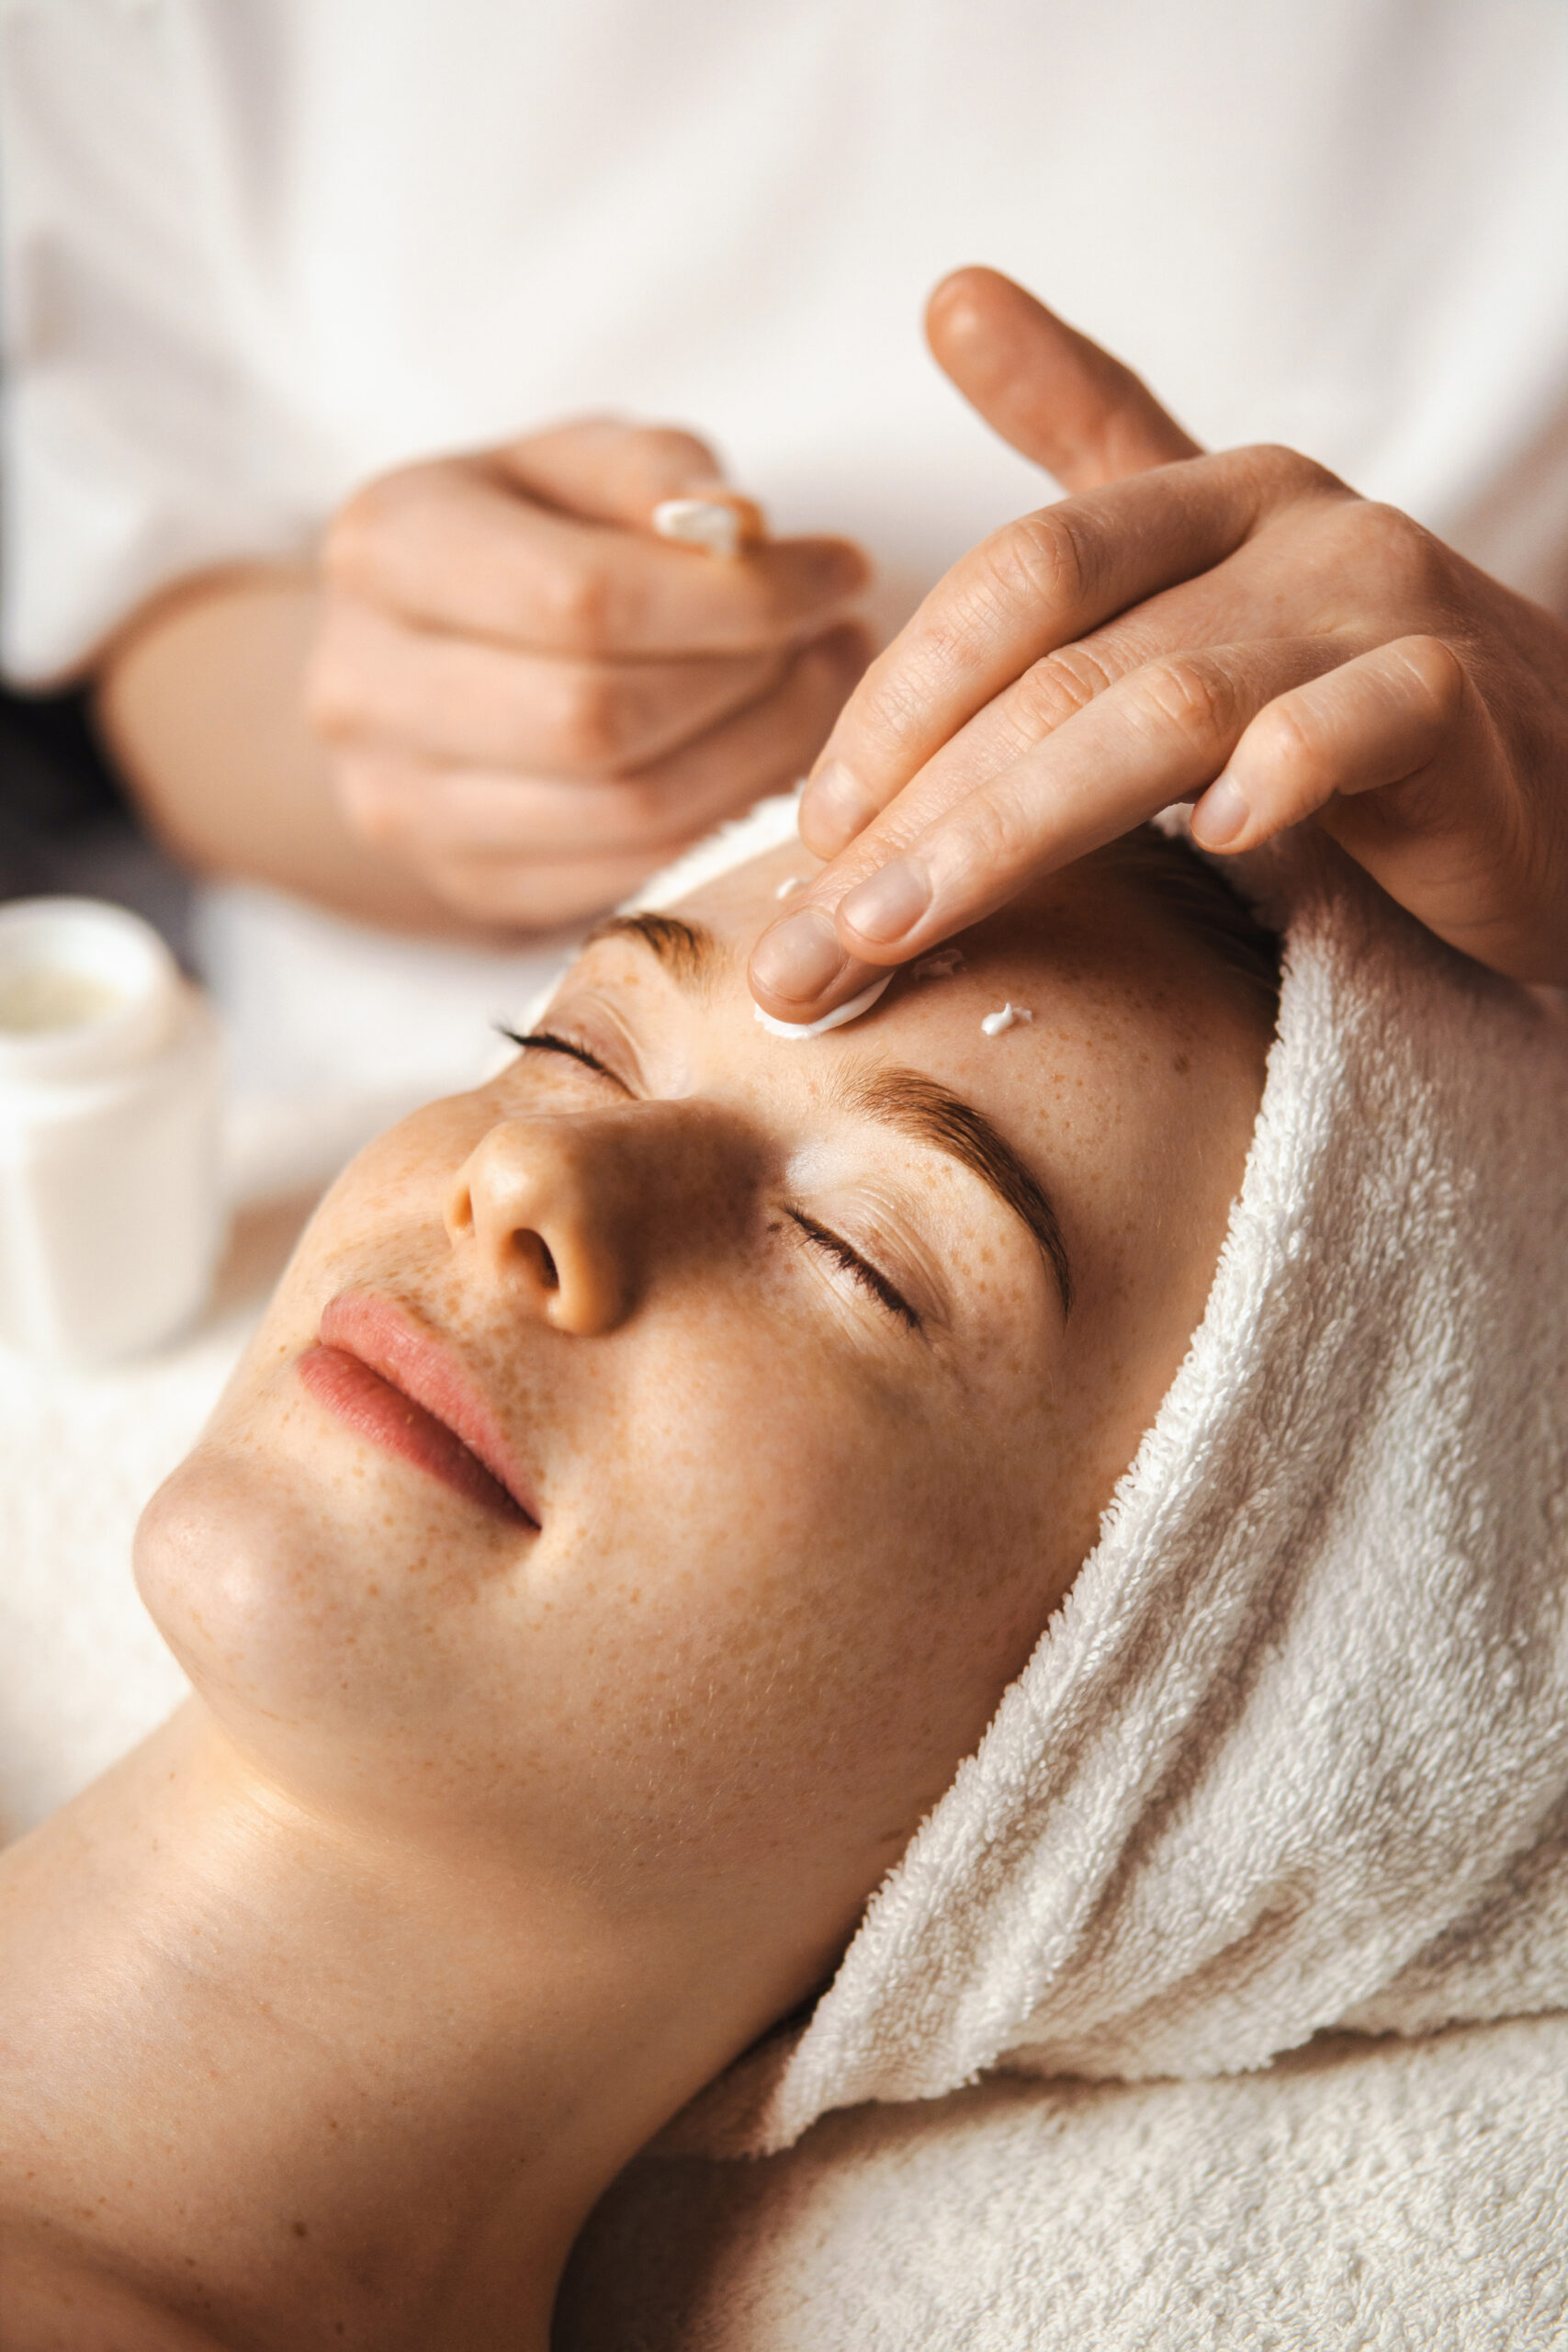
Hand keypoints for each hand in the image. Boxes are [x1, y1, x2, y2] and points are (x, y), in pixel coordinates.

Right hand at [309, 418, 871, 926]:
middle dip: (750, 681)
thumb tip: (736, 527)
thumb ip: (650, 472)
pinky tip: (770, 757)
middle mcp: (366, 688)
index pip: (581, 597)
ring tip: (821, 692)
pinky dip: (725, 819)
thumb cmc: (517, 538)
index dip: (732, 597)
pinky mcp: (467, 885)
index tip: (836, 572)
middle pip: (600, 717)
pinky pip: (631, 872)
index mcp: (386, 548)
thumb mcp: (569, 465)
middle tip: (833, 639)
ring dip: (759, 755)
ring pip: (627, 810)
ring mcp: (405, 806)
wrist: (411, 658)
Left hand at [749, 268, 1567, 1016]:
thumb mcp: (1203, 577)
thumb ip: (1087, 449)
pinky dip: (1275, 776)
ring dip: (1011, 830)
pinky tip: (1206, 845)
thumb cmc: (1349, 711)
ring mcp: (1379, 610)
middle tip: (815, 934)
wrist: (1551, 791)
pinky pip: (1354, 729)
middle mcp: (1289, 530)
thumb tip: (951, 295)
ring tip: (905, 926)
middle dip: (915, 805)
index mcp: (1208, 500)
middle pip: (1057, 658)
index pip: (1009, 580)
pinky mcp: (1460, 707)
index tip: (811, 830)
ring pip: (1163, 708)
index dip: (896, 705)